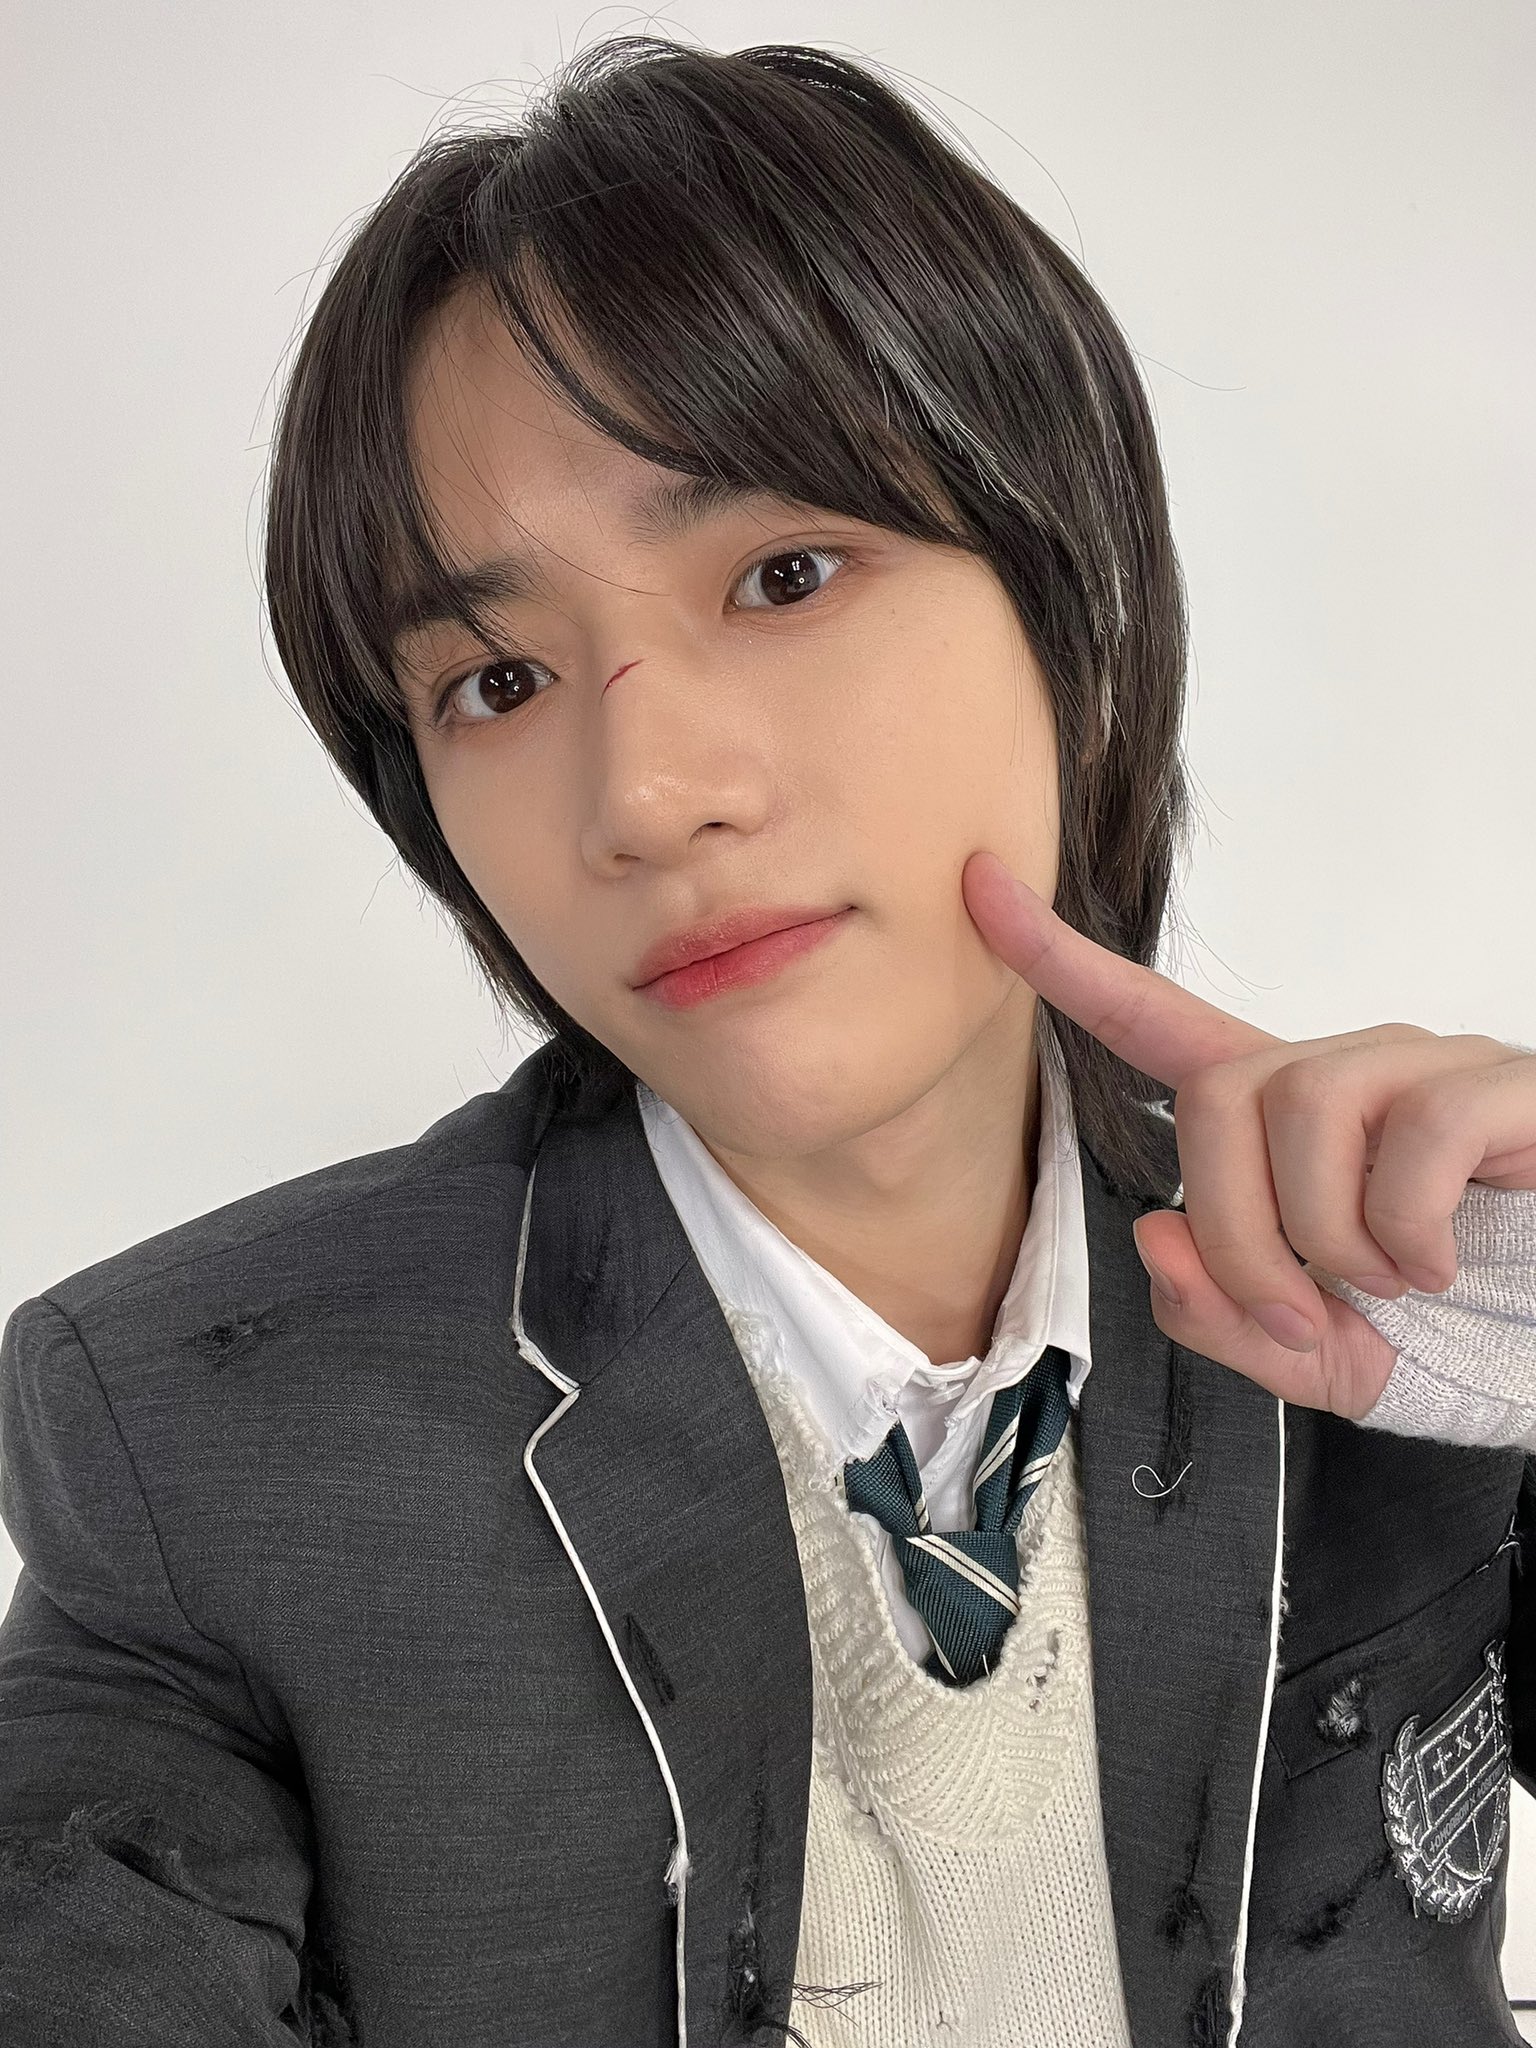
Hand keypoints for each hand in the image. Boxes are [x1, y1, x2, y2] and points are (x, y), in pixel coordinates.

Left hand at [962, 851, 1535, 1416]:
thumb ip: (1222, 1314)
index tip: (979, 889)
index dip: (1064, 961)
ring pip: (1303, 1108)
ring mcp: (1426, 1066)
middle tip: (1302, 1314)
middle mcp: (1345, 1070)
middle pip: (1215, 1097)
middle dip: (1238, 1235)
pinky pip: (1412, 1135)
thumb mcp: (1320, 1356)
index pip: (1155, 1022)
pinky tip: (1444, 1264)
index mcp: (1284, 1124)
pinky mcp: (1502, 1086)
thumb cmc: (1464, 1335)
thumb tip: (1157, 1232)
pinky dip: (1409, 1232)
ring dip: (1331, 1239)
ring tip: (1395, 1283)